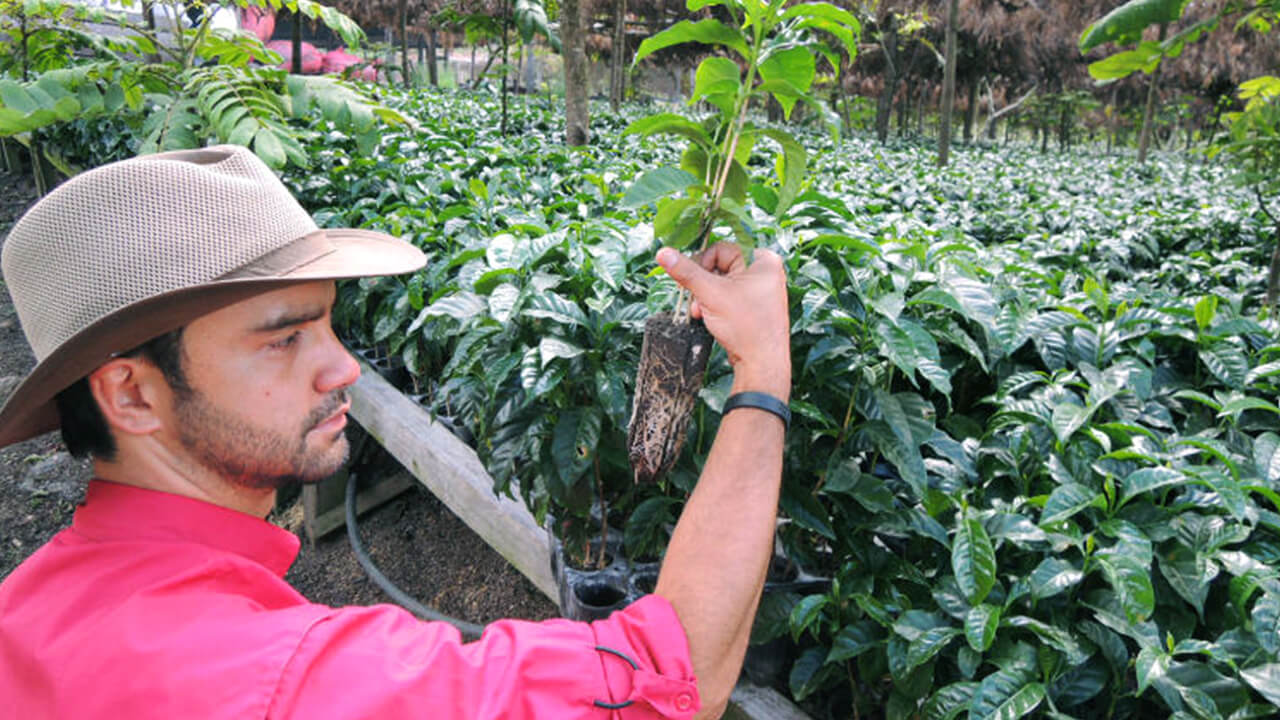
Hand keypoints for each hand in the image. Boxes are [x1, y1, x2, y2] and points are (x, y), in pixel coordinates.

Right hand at [656, 243, 790, 400]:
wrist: (761, 363)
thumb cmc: (746, 326)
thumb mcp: (710, 294)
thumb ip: (686, 272)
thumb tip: (663, 253)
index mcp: (762, 260)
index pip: (720, 249)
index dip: (701, 265)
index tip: (692, 282)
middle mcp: (764, 271)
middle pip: (720, 266)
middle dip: (703, 284)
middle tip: (696, 300)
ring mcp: (761, 289)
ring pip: (722, 282)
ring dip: (705, 296)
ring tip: (701, 311)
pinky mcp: (755, 305)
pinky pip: (728, 295)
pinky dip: (715, 304)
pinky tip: (709, 316)